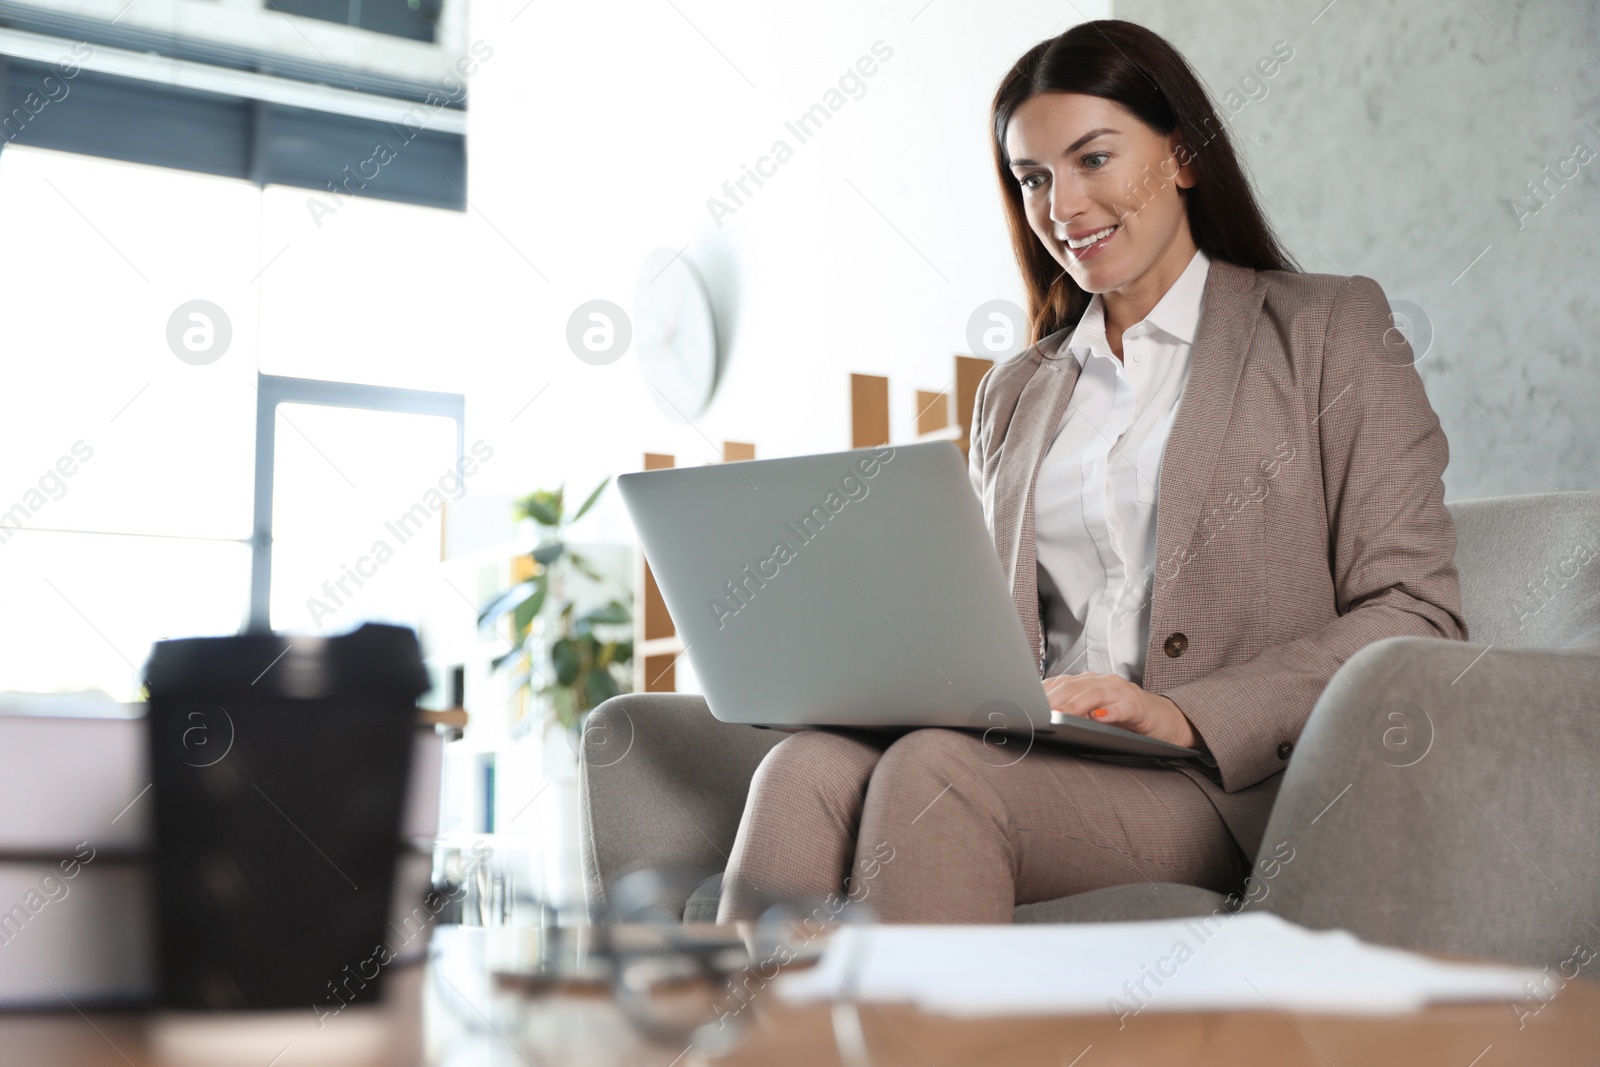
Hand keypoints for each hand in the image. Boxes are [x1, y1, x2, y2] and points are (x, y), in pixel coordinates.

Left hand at [1044, 672, 1197, 748]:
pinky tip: (1100, 718)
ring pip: (1094, 694)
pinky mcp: (1140, 707)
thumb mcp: (1092, 715)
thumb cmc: (1123, 720)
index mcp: (1088, 683)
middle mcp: (1103, 683)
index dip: (1040, 693)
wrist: (1165, 719)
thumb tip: (1037, 722)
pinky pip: (1124, 708)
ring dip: (1074, 705)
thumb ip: (1070, 713)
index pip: (1059, 684)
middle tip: (1033, 712)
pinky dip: (1112, 713)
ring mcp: (1122, 692)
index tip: (1021, 703)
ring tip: (1059, 715)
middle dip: (1051, 699)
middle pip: (1072, 687)